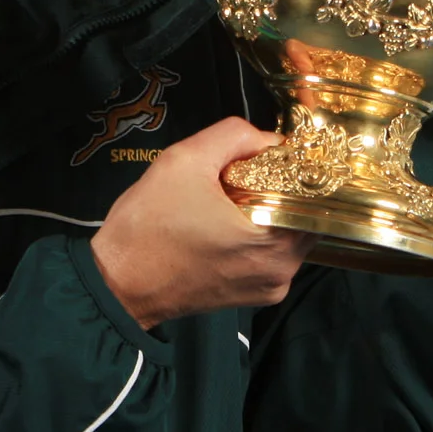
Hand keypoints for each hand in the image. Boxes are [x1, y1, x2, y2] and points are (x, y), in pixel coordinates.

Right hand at [89, 118, 313, 330]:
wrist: (116, 283)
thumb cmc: (148, 226)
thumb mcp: (185, 159)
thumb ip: (234, 136)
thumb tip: (267, 140)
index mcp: (274, 241)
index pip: (315, 193)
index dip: (299, 166)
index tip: (278, 152)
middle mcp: (282, 270)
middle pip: (304, 213)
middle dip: (282, 187)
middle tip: (252, 168)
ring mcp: (268, 287)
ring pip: (287, 233)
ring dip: (269, 210)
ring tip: (235, 193)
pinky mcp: (252, 295)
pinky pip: (270, 254)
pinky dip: (258, 233)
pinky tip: (227, 219)